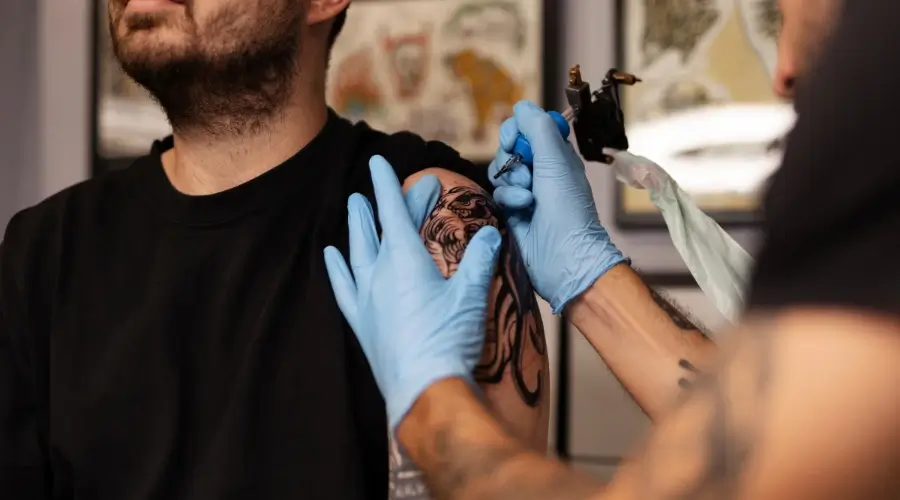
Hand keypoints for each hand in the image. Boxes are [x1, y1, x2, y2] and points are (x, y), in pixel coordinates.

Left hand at [323, 155, 502, 429]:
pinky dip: (336, 268)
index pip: (394, 211)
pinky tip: (331, 255)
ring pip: (356, 251)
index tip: (379, 161)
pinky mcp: (361, 322)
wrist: (425, 388)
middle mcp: (379, 273)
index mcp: (405, 259)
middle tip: (408, 188)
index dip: (388, 184)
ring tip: (354, 205)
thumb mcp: (471, 294)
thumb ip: (480, 259)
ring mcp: (366, 298)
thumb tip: (492, 233)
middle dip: (389, 203)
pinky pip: (342, 286)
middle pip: (380, 228)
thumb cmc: (449, 339)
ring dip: (357, 226)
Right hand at [487, 101, 627, 313]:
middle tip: (526, 174)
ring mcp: (524, 193)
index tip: (514, 140)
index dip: (517, 131)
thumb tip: (521, 105)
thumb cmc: (567, 206)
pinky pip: (497, 193)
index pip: (527, 129)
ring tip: (527, 197)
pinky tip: (521, 209)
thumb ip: (537, 128)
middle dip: (511, 159)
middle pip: (508, 149)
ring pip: (499, 171)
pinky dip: (508, 199)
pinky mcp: (511, 213)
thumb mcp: (555, 160)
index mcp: (555, 156)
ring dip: (511, 181)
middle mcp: (540, 171)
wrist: (564, 255)